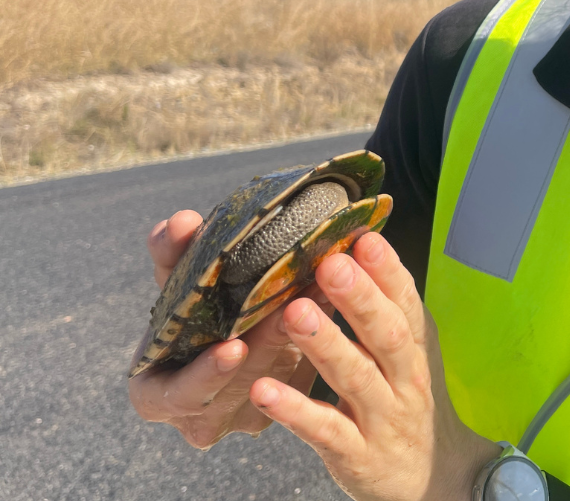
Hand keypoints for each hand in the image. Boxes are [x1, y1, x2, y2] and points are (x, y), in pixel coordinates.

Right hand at [128, 210, 331, 447]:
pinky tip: (336, 301)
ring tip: (320, 296)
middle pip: (238, 387)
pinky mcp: (290, 405)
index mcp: (160, 397)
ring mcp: (249, 417)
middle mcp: (204, 419)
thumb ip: (173, 257)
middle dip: (266, 345)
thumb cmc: (189, 308)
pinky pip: (308, 376)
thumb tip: (181, 223)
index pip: (179, 395)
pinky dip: (320, 337)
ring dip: (301, 336)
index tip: (234, 347)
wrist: (228, 327)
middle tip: (291, 307)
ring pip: (280, 381)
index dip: (206, 375)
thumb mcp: (176, 284)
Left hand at [248, 232, 499, 500]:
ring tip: (293, 314)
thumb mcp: (409, 356)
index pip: (407, 305)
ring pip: (356, 378)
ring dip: (326, 345)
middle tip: (331, 264)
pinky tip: (264, 390)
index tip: (364, 239)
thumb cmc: (407, 402)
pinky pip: (325, 431)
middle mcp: (405, 380)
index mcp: (416, 349)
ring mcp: (382, 418)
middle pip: (387, 336)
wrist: (435, 477)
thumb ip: (386, 311)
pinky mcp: (357, 455)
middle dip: (360, 299)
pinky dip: (296, 410)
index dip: (388, 273)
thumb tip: (359, 247)